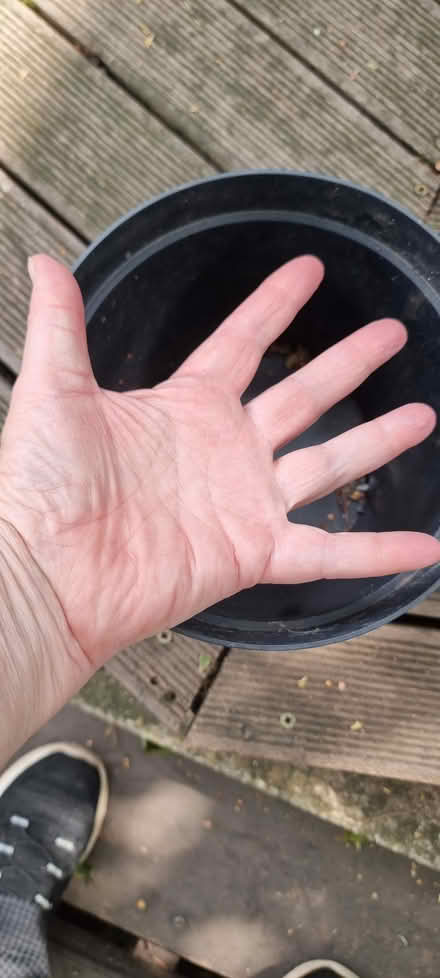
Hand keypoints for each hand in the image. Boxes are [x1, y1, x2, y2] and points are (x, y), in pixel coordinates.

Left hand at [0, 255, 437, 674]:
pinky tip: (425, 548)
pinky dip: (377, 551)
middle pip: (302, 396)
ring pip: (328, 464)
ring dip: (377, 442)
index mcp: (186, 406)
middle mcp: (224, 449)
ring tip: (423, 417)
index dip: (275, 304)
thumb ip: (60, 325)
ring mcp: (245, 502)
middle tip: (392, 332)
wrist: (45, 573)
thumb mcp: (54, 391)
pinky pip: (330, 552)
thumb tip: (45, 260)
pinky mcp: (255, 551)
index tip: (310, 270)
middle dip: (348, 363)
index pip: (242, 342)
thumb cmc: (40, 486)